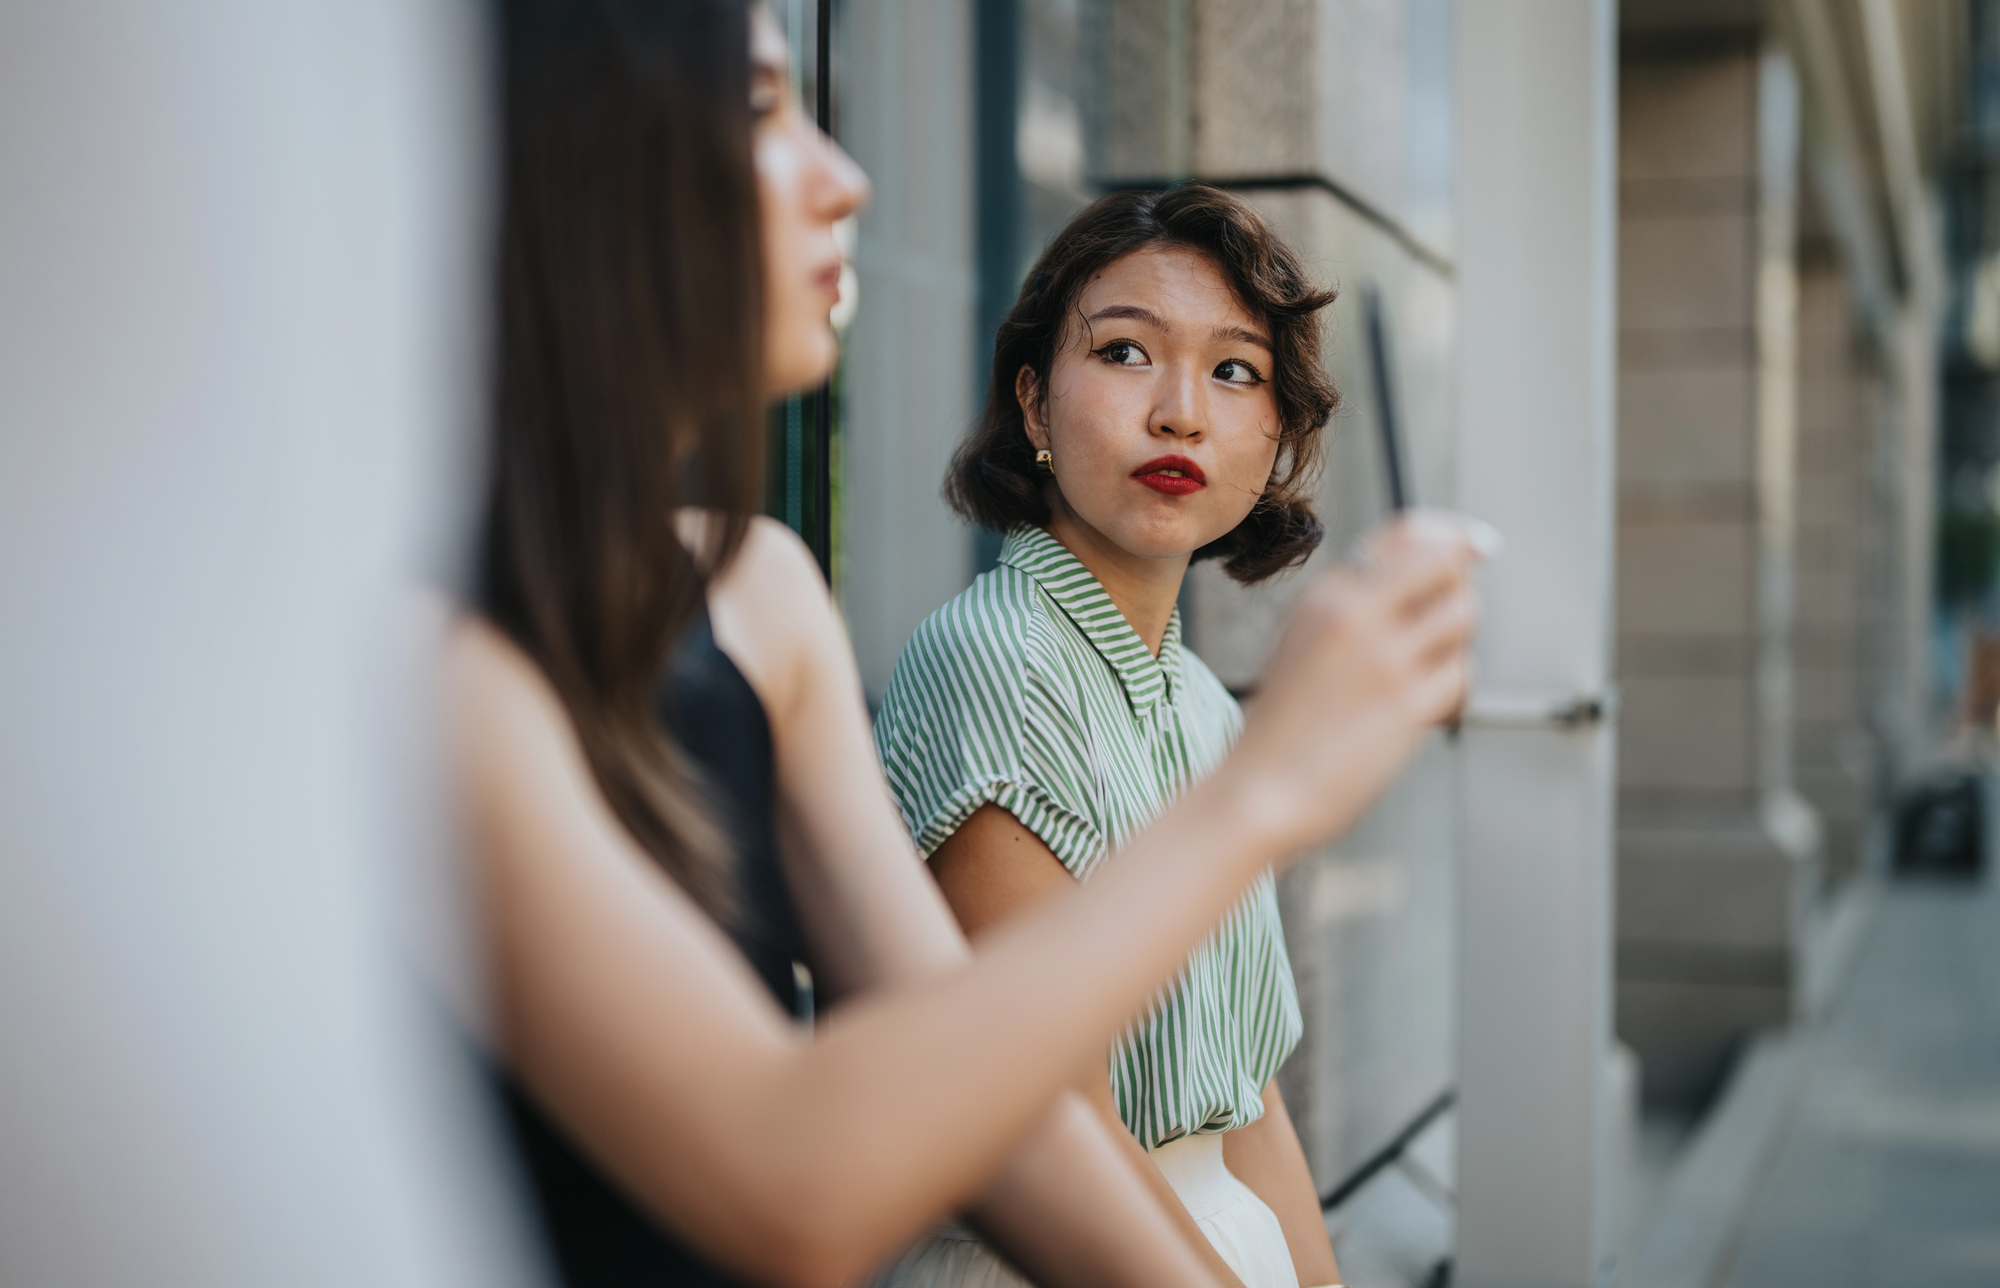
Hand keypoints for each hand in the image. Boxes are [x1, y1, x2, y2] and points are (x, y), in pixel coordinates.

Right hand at [1222, 510, 1482, 852]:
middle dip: (1459, 590)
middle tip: (1443, 629)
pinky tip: (1423, 715)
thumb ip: (1357, 609)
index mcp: (1325, 596)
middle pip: (1446, 563)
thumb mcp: (1305, 645)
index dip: (1451, 534)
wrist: (1259, 790)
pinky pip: (1460, 674)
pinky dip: (1453, 695)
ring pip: (1462, 615)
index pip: (1404, 532)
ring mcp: (1381, 658)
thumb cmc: (1284, 727)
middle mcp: (1353, 614)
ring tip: (1426, 678)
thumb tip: (1436, 575)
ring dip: (1457, 646)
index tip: (1477, 544)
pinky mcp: (1405, 703)